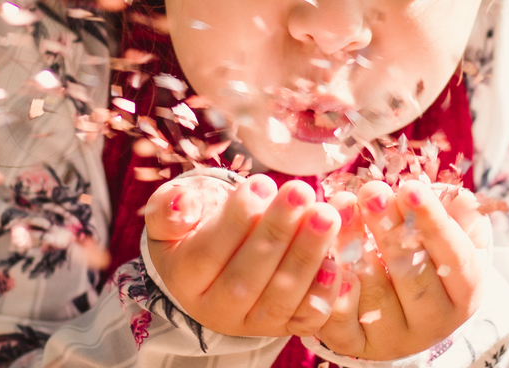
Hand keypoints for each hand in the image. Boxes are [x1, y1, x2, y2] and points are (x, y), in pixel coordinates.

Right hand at [144, 174, 343, 338]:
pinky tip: (338, 265)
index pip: (208, 253)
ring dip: (307, 256)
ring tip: (326, 215)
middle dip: (278, 232)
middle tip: (302, 192)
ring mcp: (252, 322)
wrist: (213, 263)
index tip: (261, 182)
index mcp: (184, 279)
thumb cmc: (194, 228)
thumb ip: (170, 209)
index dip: (235, 220)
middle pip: (247, 278)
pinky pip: (305, 321)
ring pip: (280, 299)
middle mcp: (216, 309)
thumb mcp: (170, 214)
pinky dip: (324, 297)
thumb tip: (182, 203)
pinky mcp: (283, 326)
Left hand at [317, 180, 489, 360]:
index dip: (433, 223)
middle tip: (371, 192)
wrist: (401, 296)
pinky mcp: (355, 345)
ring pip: (374, 297)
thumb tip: (458, 198)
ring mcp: (394, 338)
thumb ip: (460, 212)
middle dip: (390, 229)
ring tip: (342, 209)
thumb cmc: (432, 250)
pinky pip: (340, 323)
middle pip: (412, 276)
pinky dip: (331, 291)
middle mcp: (433, 322)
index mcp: (464, 291)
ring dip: (354, 248)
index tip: (411, 188)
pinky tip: (325, 257)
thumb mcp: (458, 229)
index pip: (455, 258)